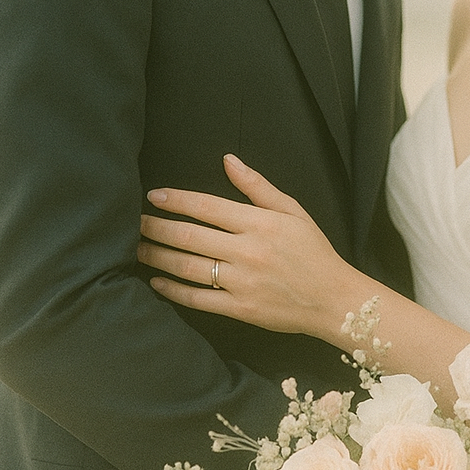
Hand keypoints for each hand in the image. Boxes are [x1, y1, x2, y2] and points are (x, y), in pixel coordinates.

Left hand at [137, 154, 354, 338]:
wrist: (333, 299)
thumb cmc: (314, 252)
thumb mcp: (292, 211)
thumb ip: (258, 186)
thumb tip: (228, 160)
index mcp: (260, 223)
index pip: (207, 206)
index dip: (176, 199)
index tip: (154, 196)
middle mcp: (247, 251)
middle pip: (189, 235)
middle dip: (157, 227)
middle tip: (136, 222)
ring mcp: (242, 282)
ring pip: (188, 266)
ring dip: (158, 256)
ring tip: (138, 249)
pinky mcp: (240, 309)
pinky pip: (197, 299)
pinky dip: (173, 290)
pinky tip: (157, 282)